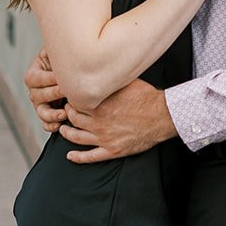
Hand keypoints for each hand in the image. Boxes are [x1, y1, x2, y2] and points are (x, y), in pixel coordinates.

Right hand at [25, 50, 68, 132]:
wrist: (77, 69)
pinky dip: (51, 126)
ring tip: (64, 113)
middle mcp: (34, 89)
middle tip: (69, 92)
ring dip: (52, 114)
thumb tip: (67, 42)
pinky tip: (60, 125)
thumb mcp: (61, 50)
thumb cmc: (69, 56)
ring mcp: (40, 103)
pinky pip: (46, 124)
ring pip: (41, 112)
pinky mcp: (48, 114)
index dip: (50, 79)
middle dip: (54, 94)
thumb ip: (60, 48)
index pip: (36, 78)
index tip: (64, 79)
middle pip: (39, 95)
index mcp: (34, 72)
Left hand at [62, 79, 178, 163]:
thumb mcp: (127, 82)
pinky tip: (70, 156)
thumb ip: (111, 79)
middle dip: (68, 113)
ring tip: (62, 129)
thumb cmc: (147, 97)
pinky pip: (90, 157)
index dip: (71, 98)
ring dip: (67, 133)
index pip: (76, 101)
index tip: (70, 95)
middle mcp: (98, 122)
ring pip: (77, 137)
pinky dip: (78, 157)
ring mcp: (104, 138)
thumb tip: (102, 68)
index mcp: (100, 104)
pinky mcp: (112, 150)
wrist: (162, 116)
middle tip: (66, 110)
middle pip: (74, 118)